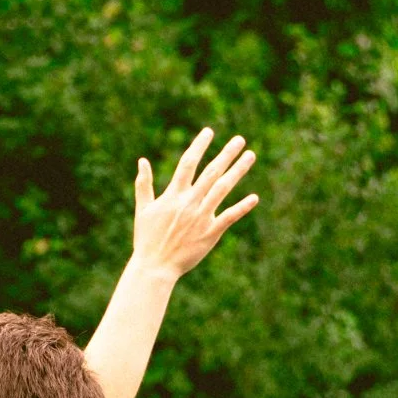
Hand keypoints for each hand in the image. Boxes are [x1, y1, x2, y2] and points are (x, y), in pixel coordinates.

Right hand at [131, 128, 257, 282]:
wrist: (155, 266)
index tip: (209, 131)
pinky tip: (254, 197)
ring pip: (223, 189)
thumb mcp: (143, 209)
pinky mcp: (210, 234)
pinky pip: (229, 217)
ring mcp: (201, 217)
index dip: (199, 145)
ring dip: (238, 171)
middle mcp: (189, 202)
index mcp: (173, 195)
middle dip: (226, 154)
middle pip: (211, 172)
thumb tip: (142, 161)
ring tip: (250, 156)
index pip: (188, 163)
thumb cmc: (147, 238)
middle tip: (240, 139)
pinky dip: (242, 207)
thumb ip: (144, 184)